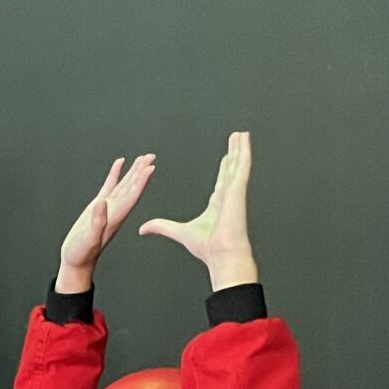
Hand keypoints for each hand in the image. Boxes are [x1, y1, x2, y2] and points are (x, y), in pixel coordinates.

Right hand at [54, 155, 155, 294]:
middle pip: (132, 188)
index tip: (149, 168)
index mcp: (115, 217)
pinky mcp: (98, 206)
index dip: (140, 182)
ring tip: (142, 158)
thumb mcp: (89, 239)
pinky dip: (115, 174)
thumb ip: (96, 222)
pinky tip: (119, 164)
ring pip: (124, 185)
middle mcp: (115, 210)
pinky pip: (109, 186)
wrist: (76, 261)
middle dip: (141, 172)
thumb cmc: (82, 253)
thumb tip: (102, 202)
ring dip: (133, 171)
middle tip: (150, 157)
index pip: (131, 196)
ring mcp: (107, 207)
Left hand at [140, 131, 256, 289]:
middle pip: (231, 169)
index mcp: (217, 205)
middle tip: (235, 139)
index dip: (224, 169)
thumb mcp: (178, 232)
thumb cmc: (207, 248)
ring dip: (239, 148)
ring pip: (238, 164)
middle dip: (233, 154)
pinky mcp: (238, 188)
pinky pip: (242, 166)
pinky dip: (244, 152)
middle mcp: (228, 196)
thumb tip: (143, 228)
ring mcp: (234, 191)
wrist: (221, 253)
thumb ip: (161, 226)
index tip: (225, 159)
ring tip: (241, 134)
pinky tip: (244, 140)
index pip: (221, 182)